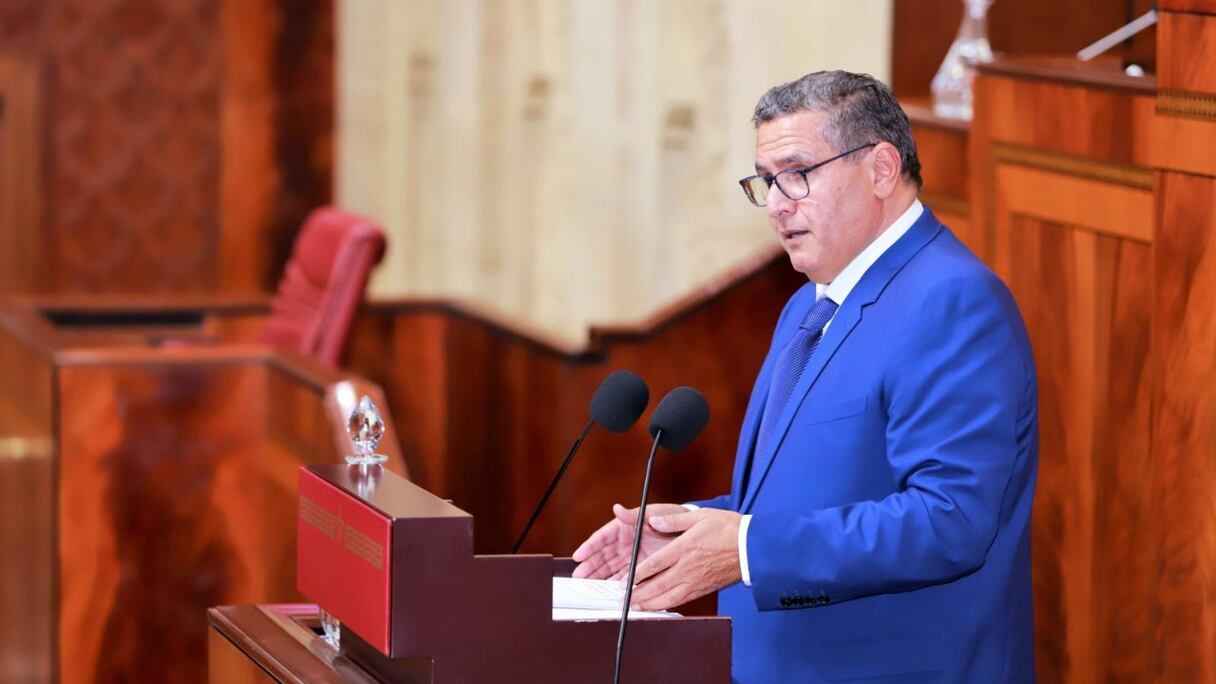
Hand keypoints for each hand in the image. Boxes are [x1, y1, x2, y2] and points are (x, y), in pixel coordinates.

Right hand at [571, 503, 688, 579]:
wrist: (690, 531)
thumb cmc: (670, 517)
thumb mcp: (653, 512)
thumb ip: (634, 514)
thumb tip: (617, 508)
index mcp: (623, 527)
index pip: (602, 538)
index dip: (589, 547)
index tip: (578, 556)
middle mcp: (624, 543)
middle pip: (602, 556)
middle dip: (589, 566)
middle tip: (578, 577)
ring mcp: (631, 556)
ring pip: (610, 568)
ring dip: (599, 577)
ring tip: (587, 586)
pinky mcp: (640, 567)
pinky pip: (624, 577)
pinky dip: (616, 584)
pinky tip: (608, 591)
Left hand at [628, 508, 741, 609]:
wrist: (752, 547)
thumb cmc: (727, 529)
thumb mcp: (700, 516)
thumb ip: (674, 520)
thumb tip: (653, 519)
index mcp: (685, 548)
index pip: (656, 564)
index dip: (638, 573)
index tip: (625, 579)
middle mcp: (688, 568)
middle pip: (659, 585)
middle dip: (639, 594)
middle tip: (623, 598)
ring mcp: (696, 581)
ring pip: (669, 597)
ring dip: (651, 603)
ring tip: (636, 607)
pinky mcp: (703, 588)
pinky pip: (682, 600)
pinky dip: (667, 606)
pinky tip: (659, 607)